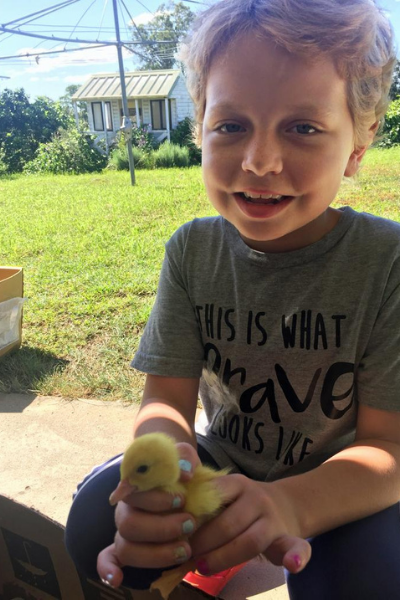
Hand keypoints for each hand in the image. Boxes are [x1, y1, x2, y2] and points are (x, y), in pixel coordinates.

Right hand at [97, 442, 199, 587]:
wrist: (177, 476)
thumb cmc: (178, 468)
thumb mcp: (183, 456)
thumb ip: (184, 457)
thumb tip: (186, 473)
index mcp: (134, 483)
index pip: (132, 492)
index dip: (156, 499)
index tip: (182, 499)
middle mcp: (125, 507)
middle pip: (129, 524)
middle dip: (161, 528)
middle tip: (190, 524)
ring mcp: (125, 528)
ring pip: (125, 547)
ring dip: (155, 553)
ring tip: (185, 550)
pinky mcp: (127, 545)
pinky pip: (107, 558)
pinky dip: (107, 569)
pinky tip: (118, 580)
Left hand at [188, 474, 311, 575]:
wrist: (286, 504)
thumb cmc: (243, 503)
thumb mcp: (226, 492)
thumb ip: (204, 499)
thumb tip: (170, 515)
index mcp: (237, 483)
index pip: (213, 496)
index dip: (193, 516)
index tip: (177, 530)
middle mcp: (257, 498)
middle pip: (228, 524)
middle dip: (203, 543)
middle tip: (184, 555)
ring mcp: (273, 520)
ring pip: (249, 542)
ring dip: (223, 558)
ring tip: (201, 568)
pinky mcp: (288, 539)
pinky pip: (297, 547)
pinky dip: (297, 557)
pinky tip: (292, 564)